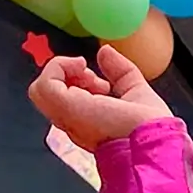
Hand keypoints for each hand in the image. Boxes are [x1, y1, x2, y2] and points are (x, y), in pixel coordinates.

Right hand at [27, 46, 171, 151]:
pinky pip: (44, 83)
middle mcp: (73, 123)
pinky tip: (82, 67)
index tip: (103, 84)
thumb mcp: (135, 89)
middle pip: (50, 94)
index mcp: (87, 123)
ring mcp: (67, 117)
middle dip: (69, 75)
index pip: (66, 100)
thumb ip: (120, 71)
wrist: (152, 141)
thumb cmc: (150, 128)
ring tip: (87, 72)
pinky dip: (58, 66)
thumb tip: (105, 51)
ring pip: (40, 88)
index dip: (80, 83)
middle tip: (94, 78)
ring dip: (61, 69)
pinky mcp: (65, 108)